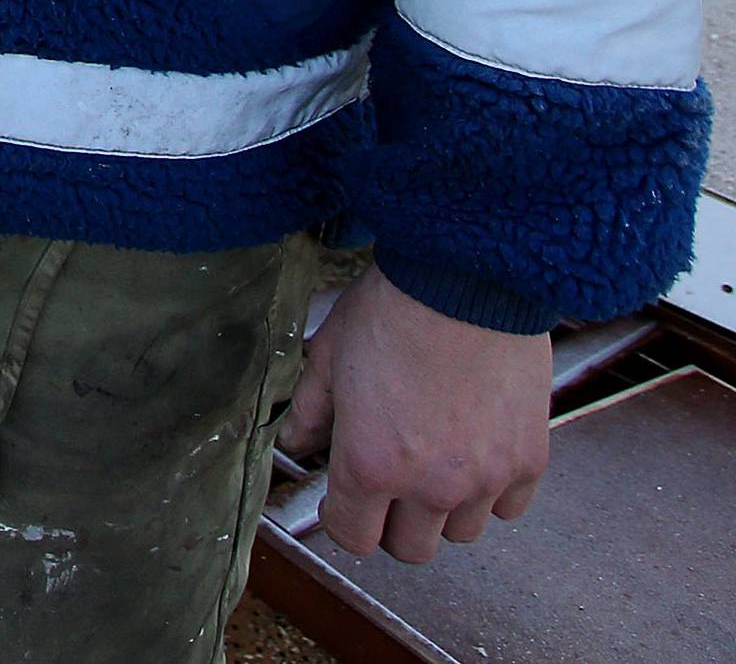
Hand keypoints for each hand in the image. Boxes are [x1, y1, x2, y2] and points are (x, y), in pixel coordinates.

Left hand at [278, 264, 550, 563]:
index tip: (346, 496)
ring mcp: (484, 478)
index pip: (352, 536)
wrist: (466, 275)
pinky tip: (476, 447)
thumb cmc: (395, 306)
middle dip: (393, 520)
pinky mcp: (528, 461)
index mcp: (370, 464)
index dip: (343, 516)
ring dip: (444, 507)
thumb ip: (312, 410)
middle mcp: (430, 486)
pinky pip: (507, 507)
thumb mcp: (331, 352)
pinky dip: (492, 489)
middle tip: (391, 478)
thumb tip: (296, 442)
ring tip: (436, 455)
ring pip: (460, 532)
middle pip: (409, 548)